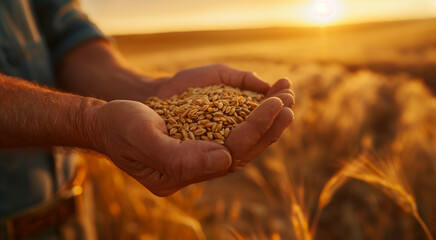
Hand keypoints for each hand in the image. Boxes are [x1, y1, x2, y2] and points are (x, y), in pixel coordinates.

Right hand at [90, 64, 294, 195]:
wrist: (106, 122)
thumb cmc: (119, 127)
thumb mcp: (141, 137)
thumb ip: (178, 156)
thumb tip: (224, 160)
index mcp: (182, 173)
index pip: (230, 153)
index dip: (256, 129)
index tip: (277, 104)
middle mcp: (195, 169)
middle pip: (243, 150)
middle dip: (270, 126)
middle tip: (291, 101)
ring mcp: (198, 156)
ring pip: (241, 142)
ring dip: (266, 121)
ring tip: (286, 97)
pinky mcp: (199, 142)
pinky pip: (232, 131)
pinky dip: (250, 116)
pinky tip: (264, 101)